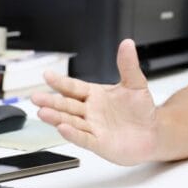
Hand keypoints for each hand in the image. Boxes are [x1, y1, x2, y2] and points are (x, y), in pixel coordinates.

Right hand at [31, 39, 158, 165]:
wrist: (152, 133)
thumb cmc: (141, 110)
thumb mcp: (135, 84)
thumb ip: (128, 65)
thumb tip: (127, 44)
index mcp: (95, 95)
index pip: (74, 87)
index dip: (61, 82)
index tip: (47, 75)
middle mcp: (90, 111)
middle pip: (67, 105)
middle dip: (51, 101)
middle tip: (35, 97)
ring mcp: (93, 127)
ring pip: (71, 121)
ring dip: (57, 117)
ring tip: (43, 113)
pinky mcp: (99, 143)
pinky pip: (84, 138)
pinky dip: (73, 134)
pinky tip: (62, 129)